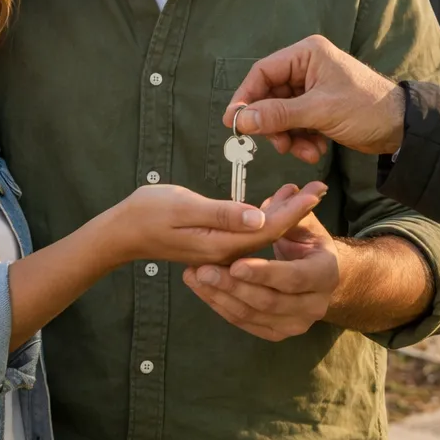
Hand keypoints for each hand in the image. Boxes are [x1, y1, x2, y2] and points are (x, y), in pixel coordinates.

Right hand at [110, 181, 327, 267]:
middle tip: (318, 187)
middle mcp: (225, 252)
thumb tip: (258, 218)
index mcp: (221, 244)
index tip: (316, 191)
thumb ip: (222, 214)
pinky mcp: (215, 244)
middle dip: (296, 210)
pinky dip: (264, 215)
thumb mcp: (184, 207)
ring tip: (301, 190)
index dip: (295, 210)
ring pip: (260, 232)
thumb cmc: (148, 213)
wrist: (121, 232)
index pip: (268, 228)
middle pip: (270, 232)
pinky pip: (247, 232)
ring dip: (282, 211)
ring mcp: (220, 250)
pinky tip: (272, 202)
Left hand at [183, 186, 340, 340]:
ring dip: (220, 296)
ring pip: (252, 315)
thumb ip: (292, 210)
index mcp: (325, 274)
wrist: (316, 278)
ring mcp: (295, 324)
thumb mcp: (304, 225)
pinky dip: (220, 305)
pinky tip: (201, 288)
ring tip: (194, 275)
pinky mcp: (276, 332)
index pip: (294, 278)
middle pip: (269, 301)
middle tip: (203, 269)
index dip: (265, 272)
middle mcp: (315, 305)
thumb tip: (289, 189)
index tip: (236, 263)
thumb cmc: (307, 245)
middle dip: (233, 286)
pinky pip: (243, 323)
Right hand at [222, 35, 405, 161]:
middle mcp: (307, 66)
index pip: (263, 72)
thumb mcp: (320, 111)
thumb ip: (278, 115)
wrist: (401, 128)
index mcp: (307, 54)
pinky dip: (301, 139)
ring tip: (306, 152)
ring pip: (282, 114)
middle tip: (279, 146)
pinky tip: (316, 150)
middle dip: (274, 124)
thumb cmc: (367, 108)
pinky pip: (296, 123)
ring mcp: (313, 88)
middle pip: (270, 96)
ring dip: (289, 136)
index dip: (246, 98)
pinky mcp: (319, 107)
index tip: (234, 124)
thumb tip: (241, 120)